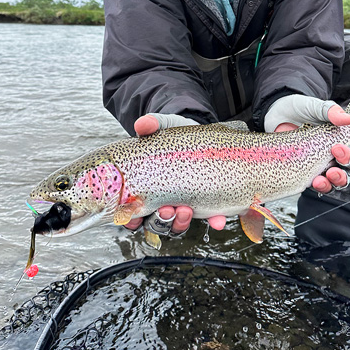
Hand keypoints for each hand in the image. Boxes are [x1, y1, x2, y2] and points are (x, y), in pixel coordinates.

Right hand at [125, 113, 226, 232]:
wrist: (202, 136)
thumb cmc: (175, 136)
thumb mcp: (164, 127)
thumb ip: (152, 124)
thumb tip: (142, 124)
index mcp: (144, 189)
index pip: (131, 213)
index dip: (130, 219)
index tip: (135, 215)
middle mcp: (161, 202)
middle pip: (155, 223)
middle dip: (160, 220)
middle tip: (167, 209)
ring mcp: (183, 205)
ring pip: (177, 225)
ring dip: (181, 222)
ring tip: (186, 210)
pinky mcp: (204, 203)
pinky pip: (208, 219)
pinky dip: (213, 221)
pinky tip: (218, 221)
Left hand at [266, 95, 349, 193]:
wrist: (277, 113)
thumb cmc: (301, 108)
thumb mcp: (315, 106)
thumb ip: (331, 111)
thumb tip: (349, 119)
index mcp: (341, 139)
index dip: (349, 155)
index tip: (337, 149)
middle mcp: (334, 154)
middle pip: (347, 170)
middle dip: (342, 174)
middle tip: (332, 170)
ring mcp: (320, 164)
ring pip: (334, 182)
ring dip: (331, 184)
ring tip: (320, 181)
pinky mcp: (306, 172)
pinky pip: (316, 184)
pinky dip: (317, 186)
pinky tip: (312, 183)